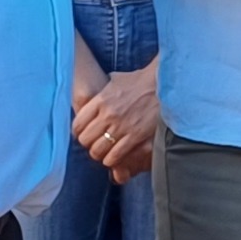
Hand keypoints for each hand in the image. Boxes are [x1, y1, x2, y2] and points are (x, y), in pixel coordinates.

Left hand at [76, 56, 159, 180]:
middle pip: (85, 140)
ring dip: (99, 154)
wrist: (162, 83)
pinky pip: (115, 156)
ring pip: (98, 150)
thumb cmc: (140, 80)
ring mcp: (121, 126)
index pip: (78, 124)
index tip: (83, 134)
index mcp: (100, 100)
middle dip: (88, 144)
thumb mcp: (115, 80)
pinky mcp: (135, 136)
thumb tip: (94, 95)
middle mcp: (108, 114)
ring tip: (103, 153)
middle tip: (94, 144)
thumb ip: (102, 90)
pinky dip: (112, 160)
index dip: (78, 133)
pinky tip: (114, 157)